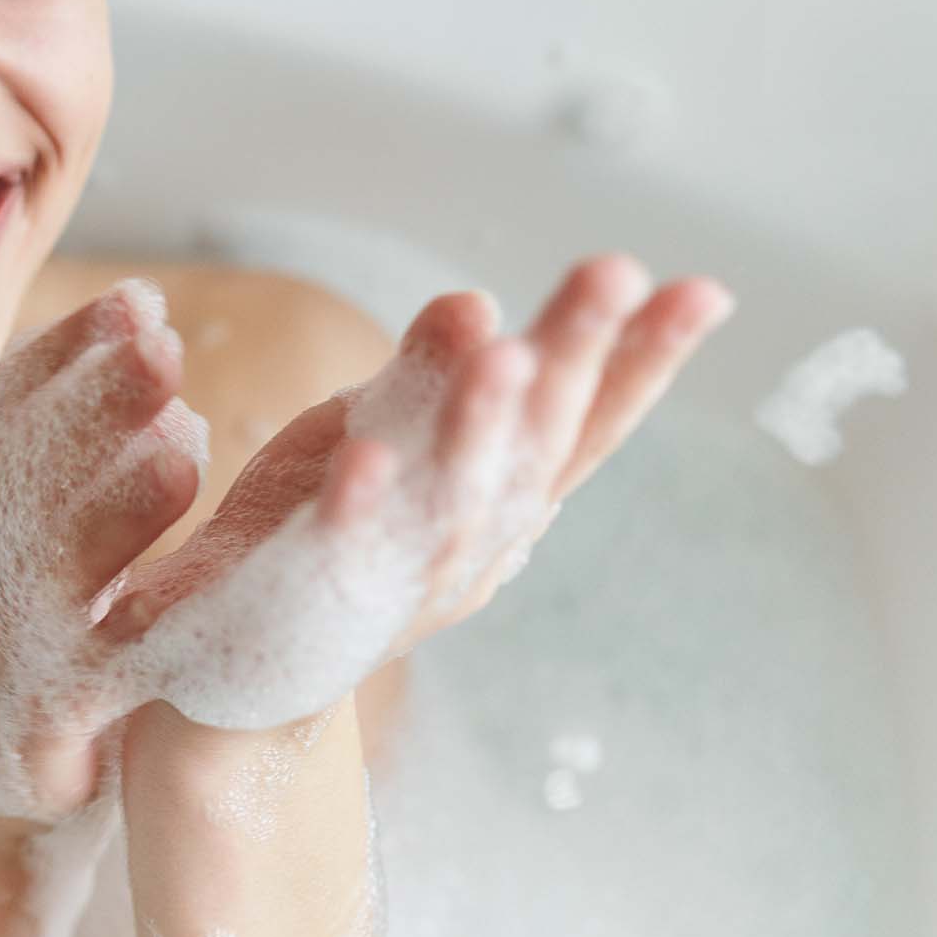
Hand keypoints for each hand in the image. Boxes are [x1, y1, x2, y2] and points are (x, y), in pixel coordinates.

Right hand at [0, 277, 211, 854]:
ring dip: (105, 509)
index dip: (61, 356)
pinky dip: (117, 639)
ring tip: (183, 450)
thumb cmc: (30, 644)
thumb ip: (64, 452)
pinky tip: (171, 603)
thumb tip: (146, 337)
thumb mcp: (24, 537)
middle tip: (164, 348)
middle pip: (11, 476)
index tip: (136, 303)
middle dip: (87, 406)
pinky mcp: (22, 740)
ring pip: (30, 574)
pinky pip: (65, 685)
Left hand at [102, 253, 734, 731]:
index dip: (643, 362)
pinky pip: (341, 547)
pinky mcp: (314, 593)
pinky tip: (366, 456)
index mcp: (503, 496)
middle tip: (613, 272)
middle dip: (574, 356)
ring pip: (455, 497)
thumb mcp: (386, 429)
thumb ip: (433, 373)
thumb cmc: (330, 527)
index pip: (585, 422)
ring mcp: (402, 574)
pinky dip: (361, 505)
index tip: (702, 292)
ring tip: (508, 354)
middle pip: (535, 443)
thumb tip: (476, 303)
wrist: (233, 664)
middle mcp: (474, 541)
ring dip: (482, 426)